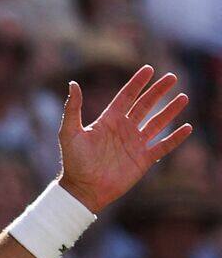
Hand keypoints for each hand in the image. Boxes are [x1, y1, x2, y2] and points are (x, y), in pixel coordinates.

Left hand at [56, 66, 190, 212]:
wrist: (84, 188)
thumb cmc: (74, 161)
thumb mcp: (70, 132)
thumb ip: (73, 108)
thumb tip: (73, 84)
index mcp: (108, 120)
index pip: (126, 96)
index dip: (137, 83)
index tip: (148, 69)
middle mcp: (124, 129)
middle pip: (145, 105)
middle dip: (158, 91)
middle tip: (172, 77)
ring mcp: (134, 144)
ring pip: (157, 123)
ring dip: (170, 111)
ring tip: (183, 97)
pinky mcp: (143, 159)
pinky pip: (163, 146)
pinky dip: (175, 137)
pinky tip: (187, 127)